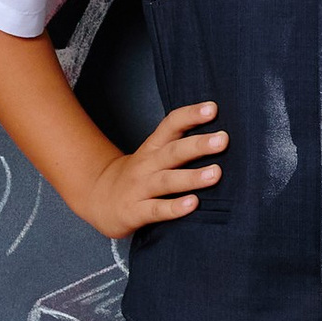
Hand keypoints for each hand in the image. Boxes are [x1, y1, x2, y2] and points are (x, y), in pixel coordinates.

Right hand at [81, 99, 227, 236]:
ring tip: (216, 173)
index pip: (171, 124)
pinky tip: (193, 204)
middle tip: (223, 139)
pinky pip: (156, 209)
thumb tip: (222, 136)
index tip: (213, 108)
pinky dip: (174, 208)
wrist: (98, 198)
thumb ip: (180, 144)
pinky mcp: (135, 212)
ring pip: (167, 180)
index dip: (190, 115)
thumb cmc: (138, 176)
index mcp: (153, 147)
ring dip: (192, 177)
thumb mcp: (154, 154)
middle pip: (173, 151)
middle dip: (198, 144)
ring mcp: (140, 188)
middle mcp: (147, 165)